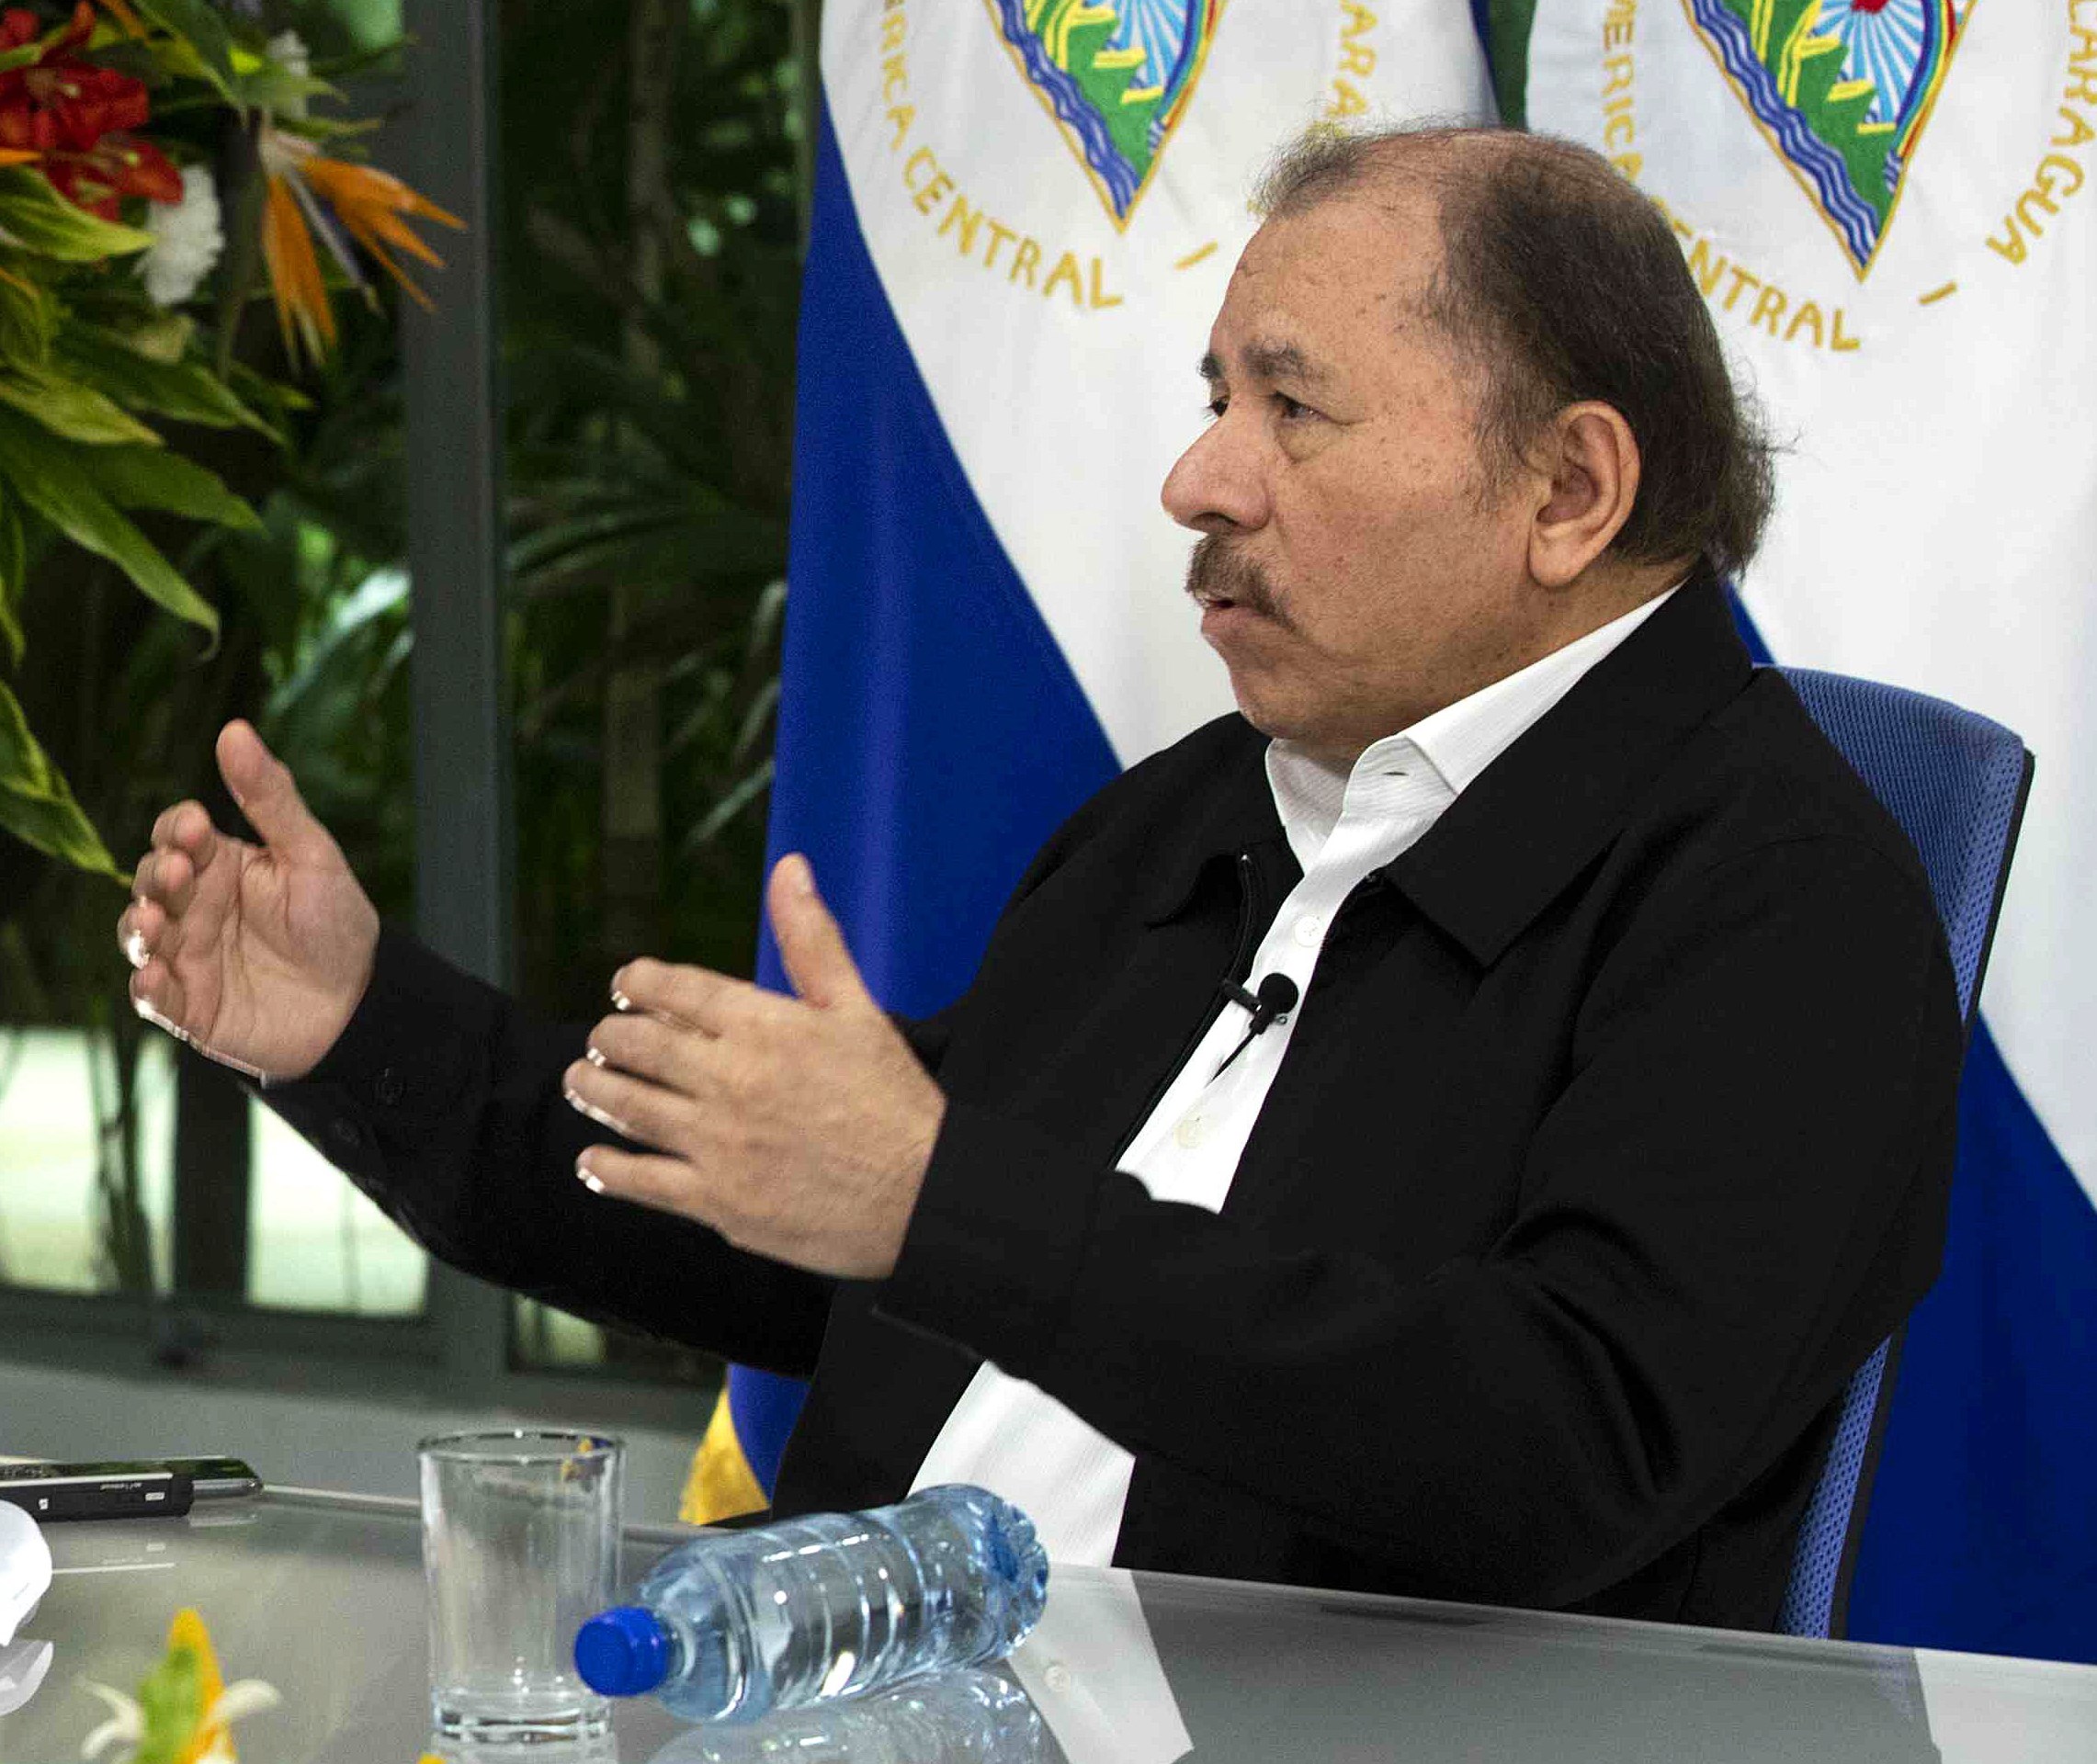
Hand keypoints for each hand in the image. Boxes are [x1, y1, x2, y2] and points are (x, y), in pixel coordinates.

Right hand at [117, 721, 379, 1081]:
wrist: (362, 1001)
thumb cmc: (336, 921)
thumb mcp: (311, 855)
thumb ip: (271, 799)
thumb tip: (234, 730)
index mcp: (221, 866)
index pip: (177, 835)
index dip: (178, 830)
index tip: (197, 829)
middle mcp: (193, 908)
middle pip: (151, 880)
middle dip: (157, 873)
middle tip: (179, 870)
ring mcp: (187, 957)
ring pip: (139, 935)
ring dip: (138, 925)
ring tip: (152, 919)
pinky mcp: (189, 1007)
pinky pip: (153, 997)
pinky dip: (147, 988)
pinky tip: (152, 978)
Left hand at [564, 854, 945, 1279]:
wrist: (925, 1193)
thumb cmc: (895, 1100)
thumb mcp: (858, 1008)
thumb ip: (812, 939)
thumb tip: (790, 868)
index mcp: (764, 1026)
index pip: (677, 990)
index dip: (639, 982)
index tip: (625, 984)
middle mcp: (731, 1080)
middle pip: (640, 1048)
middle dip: (611, 1038)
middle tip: (600, 1039)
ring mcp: (719, 1144)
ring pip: (630, 1109)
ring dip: (595, 1092)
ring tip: (581, 1082)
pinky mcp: (719, 1201)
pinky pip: (644, 1182)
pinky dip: (608, 1169)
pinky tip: (592, 1162)